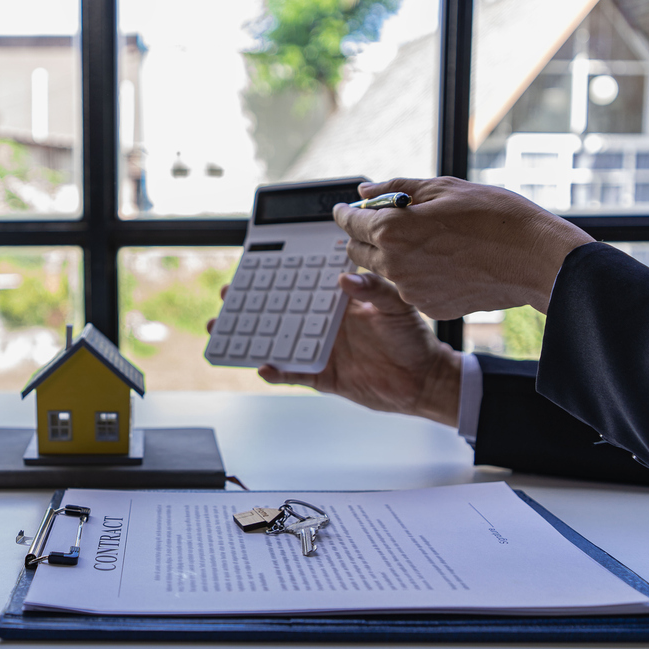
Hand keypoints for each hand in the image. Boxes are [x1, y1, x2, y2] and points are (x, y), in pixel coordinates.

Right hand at [206, 278, 461, 424]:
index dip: (277, 278)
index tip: (252, 269)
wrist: (424, 380)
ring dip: (253, 338)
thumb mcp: (397, 306)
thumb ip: (373, 290)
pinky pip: (295, 374)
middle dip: (252, 305)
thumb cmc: (414, 338)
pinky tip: (263, 367)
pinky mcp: (324, 377)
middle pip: (281, 312)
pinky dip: (278, 372)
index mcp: (338, 302)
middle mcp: (324, 325)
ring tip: (225, 332)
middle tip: (228, 298)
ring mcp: (322, 350)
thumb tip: (345, 280)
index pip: (302, 286)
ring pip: (279, 342)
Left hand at [334, 177, 593, 319]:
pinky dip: (418, 275)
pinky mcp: (430, 307)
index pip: (349, 222)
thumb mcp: (443, 188)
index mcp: (391, 230)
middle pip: (358, 251)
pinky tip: (445, 262)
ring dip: (391, 256)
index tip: (344, 209)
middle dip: (363, 236)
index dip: (344, 213)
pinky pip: (411, 289)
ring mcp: (410, 291)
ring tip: (424, 240)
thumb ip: (396, 189)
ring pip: (385, 271)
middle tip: (377, 223)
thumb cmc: (494, 216)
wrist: (534, 258)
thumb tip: (365, 190)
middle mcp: (393, 264)